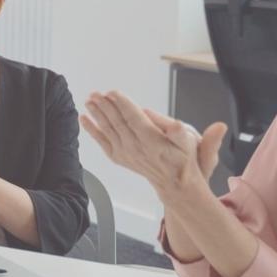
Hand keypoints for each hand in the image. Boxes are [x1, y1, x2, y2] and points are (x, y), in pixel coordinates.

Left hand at [80, 92, 225, 195]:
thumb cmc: (185, 160)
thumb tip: (178, 124)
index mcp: (152, 141)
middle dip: (105, 106)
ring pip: (108, 130)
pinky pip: (103, 142)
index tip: (113, 92)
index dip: (123, 104)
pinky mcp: (120, 157)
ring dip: (97, 114)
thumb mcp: (192, 144)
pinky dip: (92, 130)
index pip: (134, 119)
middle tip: (96, 93)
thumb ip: (183, 132)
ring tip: (88, 100)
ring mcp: (126, 153)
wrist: (176, 184)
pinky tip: (84, 119)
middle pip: (117, 122)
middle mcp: (136, 147)